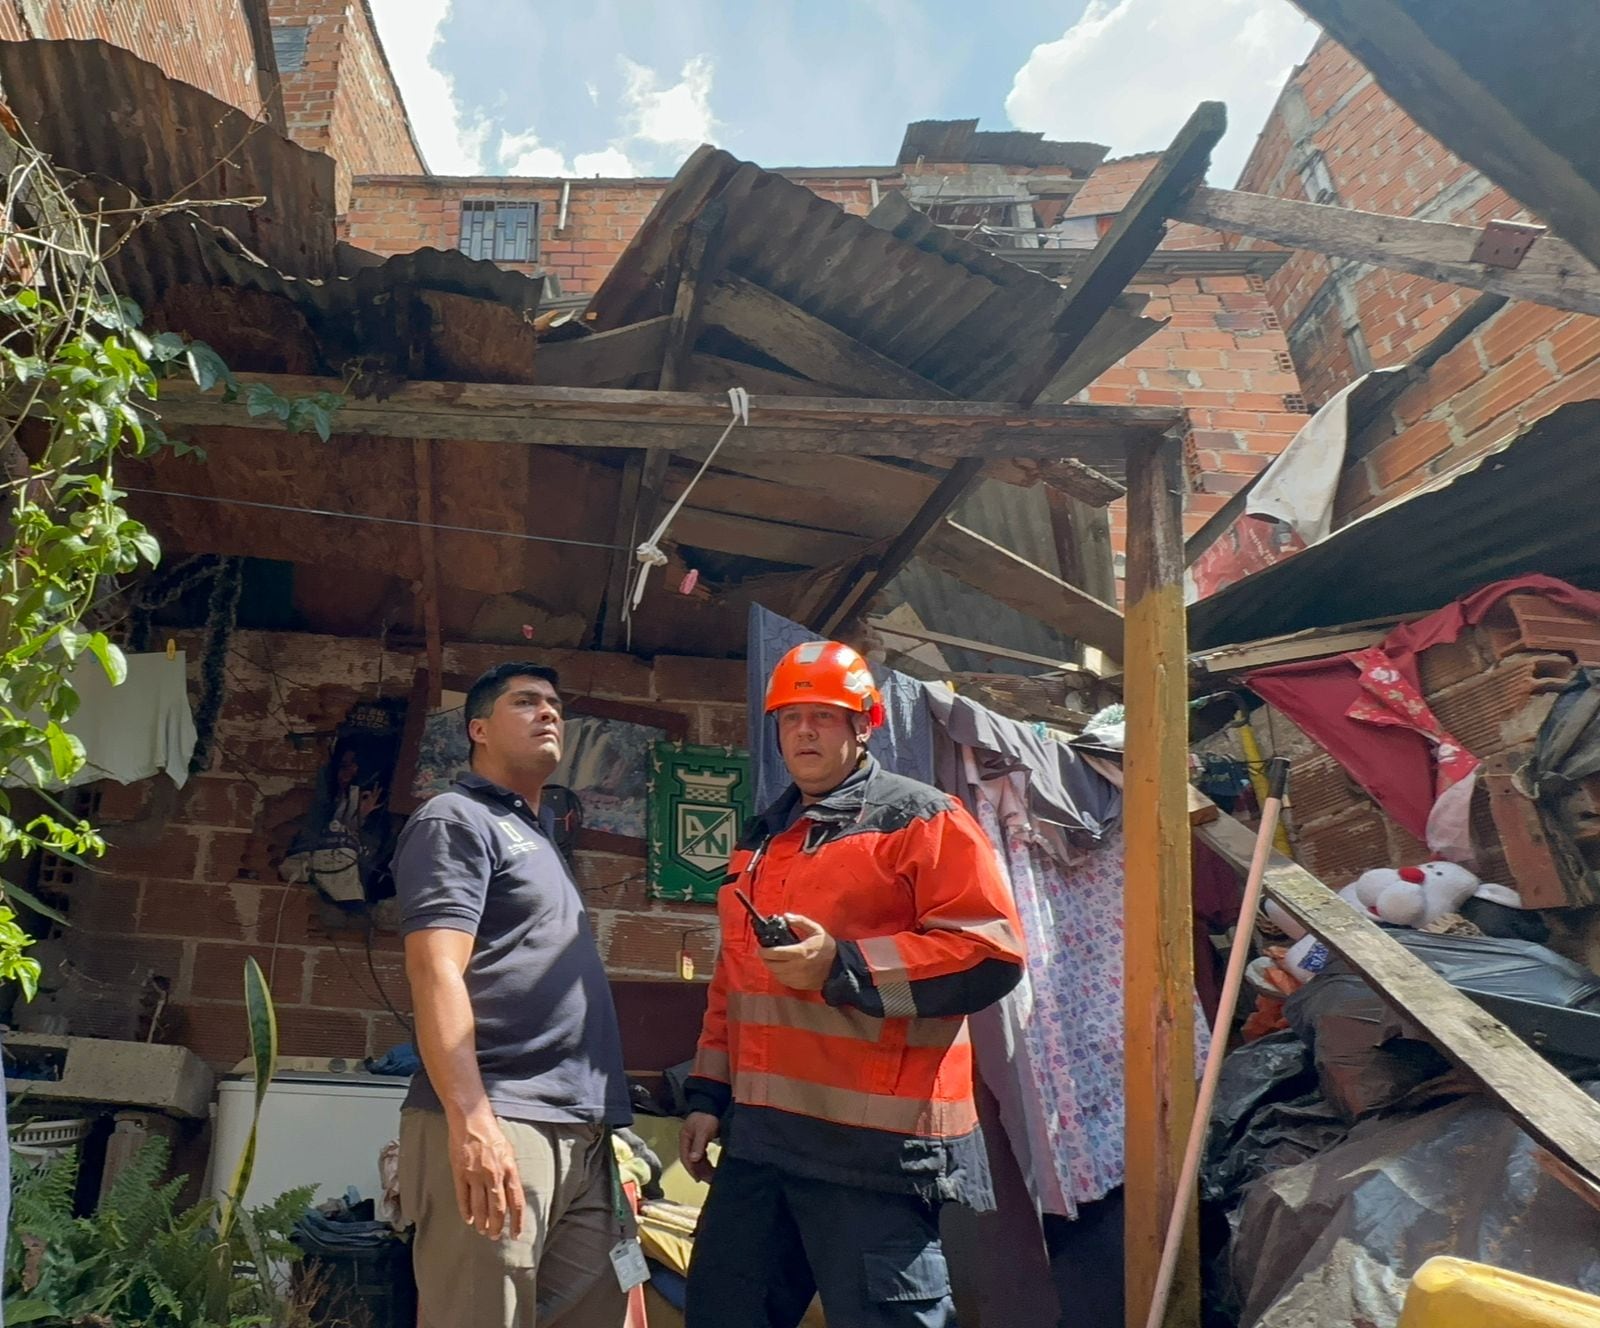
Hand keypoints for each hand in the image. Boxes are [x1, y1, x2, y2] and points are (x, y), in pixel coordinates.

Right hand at [448, 1111, 525, 1239]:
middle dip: (497, 1226)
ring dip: (482, 1222)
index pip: (516, 1202)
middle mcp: (494, 1174)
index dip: (517, 1221)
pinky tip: (468, 1219)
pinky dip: (466, 1211)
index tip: (516, 1234)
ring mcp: (476, 1175)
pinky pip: (463, 1197)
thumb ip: (510, 1173)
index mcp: (509, 1169)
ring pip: (479, 1206)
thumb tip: (512, 1194)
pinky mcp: (460, 1173)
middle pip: (497, 1208)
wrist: (472, 1120)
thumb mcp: (508, 1152)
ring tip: (482, 1231)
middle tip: (494, 1236)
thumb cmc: (492, 1135)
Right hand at [680, 1111, 719, 1183]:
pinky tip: (712, 1169)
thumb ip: (698, 1145)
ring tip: (712, 1177)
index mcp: (685, 1139)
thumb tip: (693, 1159)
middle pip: (691, 1160)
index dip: (691, 1169)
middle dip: (699, 1171)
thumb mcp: (703, 1130)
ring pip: (697, 1160)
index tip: (698, 1179)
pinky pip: (702, 1156)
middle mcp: (688, 1142)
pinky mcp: (701, 1142)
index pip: (685, 1158)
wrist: (712, 1104)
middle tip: (709, 1180)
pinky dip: (706, 1163)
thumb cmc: (706, 1117)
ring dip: (703, 1169)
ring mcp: (694, 1142)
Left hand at [758, 914, 837, 990]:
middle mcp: (797, 967)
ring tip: (772, 959)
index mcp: (800, 952)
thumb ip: (800, 921)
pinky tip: (781, 968)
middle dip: (765, 959)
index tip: (761, 947)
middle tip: (764, 952)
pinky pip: (783, 981)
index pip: (775, 953)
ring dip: (771, 967)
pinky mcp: (799, 985)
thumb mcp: (816, 930)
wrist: (838, 967)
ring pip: (776, 974)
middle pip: (772, 965)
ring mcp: (798, 978)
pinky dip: (779, 974)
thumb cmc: (827, 947)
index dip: (764, 951)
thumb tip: (786, 916)